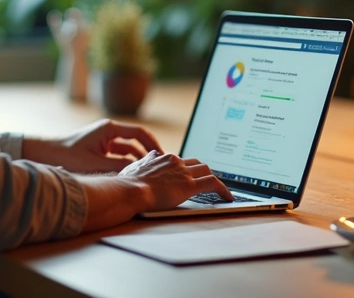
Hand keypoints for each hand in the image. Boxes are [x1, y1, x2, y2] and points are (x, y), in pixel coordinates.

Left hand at [22, 119, 163, 172]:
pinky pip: (118, 157)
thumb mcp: (96, 163)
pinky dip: (125, 165)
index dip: (154, 145)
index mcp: (109, 129)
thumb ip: (119, 167)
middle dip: (148, 155)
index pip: (140, 133)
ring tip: (149, 175)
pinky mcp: (99, 150)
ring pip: (127, 151)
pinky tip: (132, 177)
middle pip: (136, 142)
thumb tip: (138, 172)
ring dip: (136, 162)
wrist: (45, 154)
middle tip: (160, 169)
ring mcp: (104, 141)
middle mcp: (108, 132)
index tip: (164, 157)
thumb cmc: (67, 156)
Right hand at [118, 151, 233, 211]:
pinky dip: (223, 189)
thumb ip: (144, 163)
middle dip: (202, 171)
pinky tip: (227, 197)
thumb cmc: (127, 184)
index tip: (189, 175)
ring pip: (206, 170)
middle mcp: (175, 161)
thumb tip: (149, 157)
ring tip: (219, 190)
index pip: (180, 160)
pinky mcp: (190, 185)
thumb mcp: (133, 168)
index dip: (187, 168)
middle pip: (196, 163)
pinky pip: (213, 183)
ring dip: (213, 178)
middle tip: (206, 181)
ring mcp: (183, 172)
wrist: (129, 190)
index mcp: (162, 157)